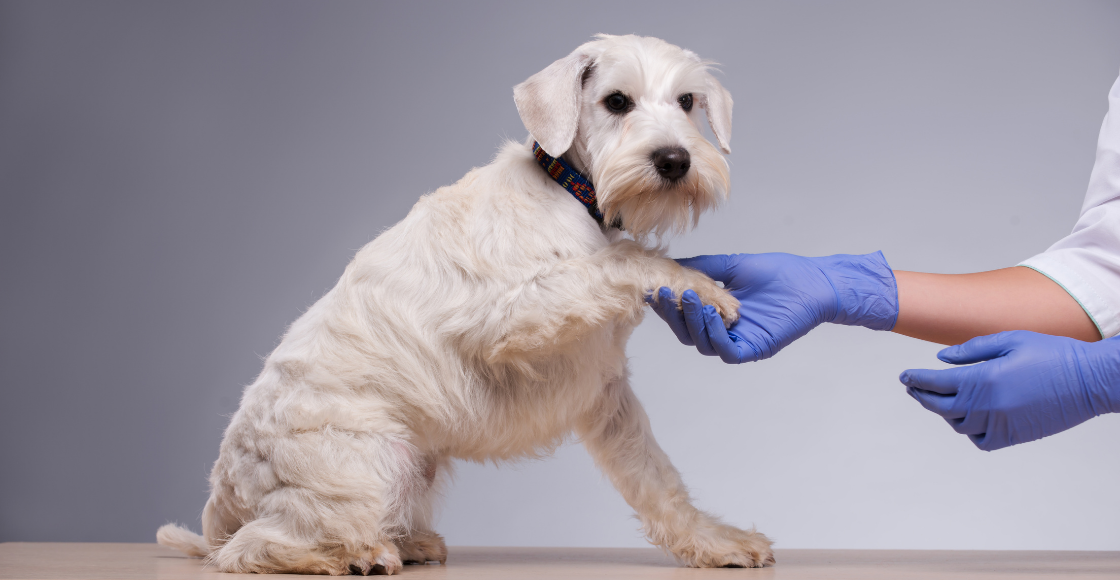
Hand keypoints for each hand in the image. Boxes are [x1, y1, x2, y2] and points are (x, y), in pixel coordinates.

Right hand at [647, 252, 897, 362]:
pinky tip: (711, 314)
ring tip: (689, 296)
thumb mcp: (733, 267)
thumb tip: (671, 264)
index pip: (684, 314)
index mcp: (718, 313)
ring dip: (692, 321)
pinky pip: (726, 350)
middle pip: (687, 332)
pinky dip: (714, 334)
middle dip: (673, 314)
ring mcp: (738, 342)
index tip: (655, 287)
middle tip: (665, 292)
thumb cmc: (781, 274)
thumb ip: (703, 269)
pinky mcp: (754, 349)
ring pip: (702, 343)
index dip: (668, 304)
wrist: (815, 282)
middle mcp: (725, 331)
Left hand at [901, 331, 1119, 450]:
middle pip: (940, 406)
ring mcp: (1001, 424)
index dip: (915, 380)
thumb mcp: (1010, 340)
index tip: (904, 376)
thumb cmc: (1052, 353)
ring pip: (958, 425)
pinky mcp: (1015, 436)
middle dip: (922, 396)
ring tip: (939, 399)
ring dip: (944, 412)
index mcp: (983, 379)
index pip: (935, 383)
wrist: (1090, 380)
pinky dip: (970, 431)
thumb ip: (971, 350)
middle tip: (913, 388)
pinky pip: (981, 440)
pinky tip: (969, 418)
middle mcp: (988, 406)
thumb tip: (941, 359)